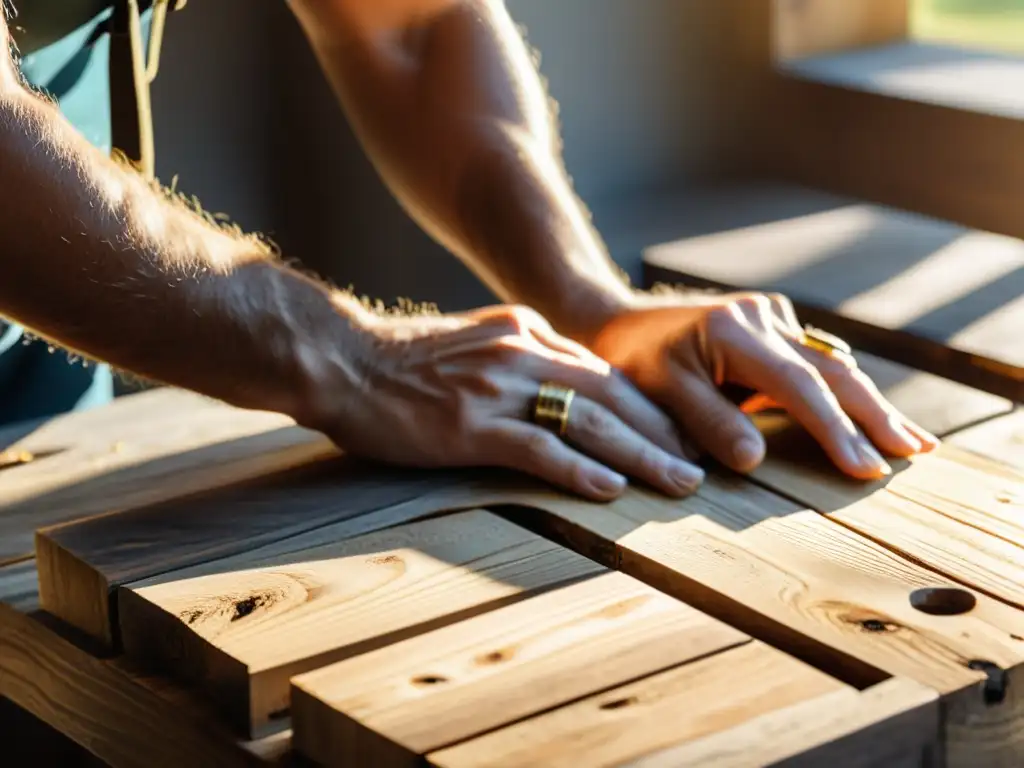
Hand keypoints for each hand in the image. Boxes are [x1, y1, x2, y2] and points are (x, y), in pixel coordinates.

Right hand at [320, 305, 704, 500]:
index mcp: (526, 331)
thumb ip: (522, 356)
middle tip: (698, 467)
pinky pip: (537, 447)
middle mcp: (521, 352)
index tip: (679, 436)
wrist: (342, 359)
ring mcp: (496, 387)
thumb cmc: (405, 360)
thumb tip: (566, 384)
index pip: (604, 370)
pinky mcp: (468, 425)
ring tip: (678, 483)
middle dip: (662, 433)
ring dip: (640, 455)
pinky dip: (579, 469)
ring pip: (588, 420)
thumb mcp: (476, 341)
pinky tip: (611, 489)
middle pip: (612, 394)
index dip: (649, 407)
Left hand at [589, 292, 938, 479]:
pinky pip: (816, 360)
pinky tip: (871, 417)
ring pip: (832, 363)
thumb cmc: (631, 361)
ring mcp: (770, 316)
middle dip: (874, 414)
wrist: (617, 319)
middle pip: (832, 369)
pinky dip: (844, 391)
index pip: (799, 385)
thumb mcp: (659, 394)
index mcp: (734, 331)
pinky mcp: (772, 324)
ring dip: (869, 404)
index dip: (835, 427)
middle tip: (913, 452)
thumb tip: (756, 459)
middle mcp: (761, 317)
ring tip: (910, 440)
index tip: (865, 465)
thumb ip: (707, 422)